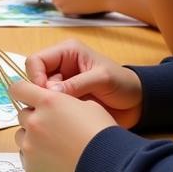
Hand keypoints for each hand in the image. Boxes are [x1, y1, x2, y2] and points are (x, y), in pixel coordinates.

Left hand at [9, 80, 116, 171]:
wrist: (109, 168)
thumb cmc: (102, 133)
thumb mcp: (88, 106)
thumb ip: (63, 101)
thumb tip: (56, 103)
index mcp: (48, 102)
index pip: (18, 89)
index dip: (22, 92)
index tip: (25, 97)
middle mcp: (35, 122)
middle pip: (22, 114)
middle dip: (34, 118)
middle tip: (53, 127)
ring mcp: (30, 146)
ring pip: (21, 136)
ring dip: (32, 137)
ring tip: (54, 145)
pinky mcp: (31, 167)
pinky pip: (26, 156)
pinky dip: (36, 156)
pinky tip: (55, 160)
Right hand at [24, 38, 142, 127]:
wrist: (138, 104)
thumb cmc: (123, 84)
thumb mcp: (102, 79)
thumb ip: (77, 83)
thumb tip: (50, 92)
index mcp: (67, 52)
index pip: (36, 61)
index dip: (35, 76)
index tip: (46, 94)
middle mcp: (60, 67)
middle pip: (34, 78)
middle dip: (40, 92)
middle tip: (54, 106)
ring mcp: (62, 85)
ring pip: (39, 94)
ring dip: (47, 104)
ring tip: (63, 113)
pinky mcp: (65, 100)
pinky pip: (50, 105)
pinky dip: (53, 112)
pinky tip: (64, 119)